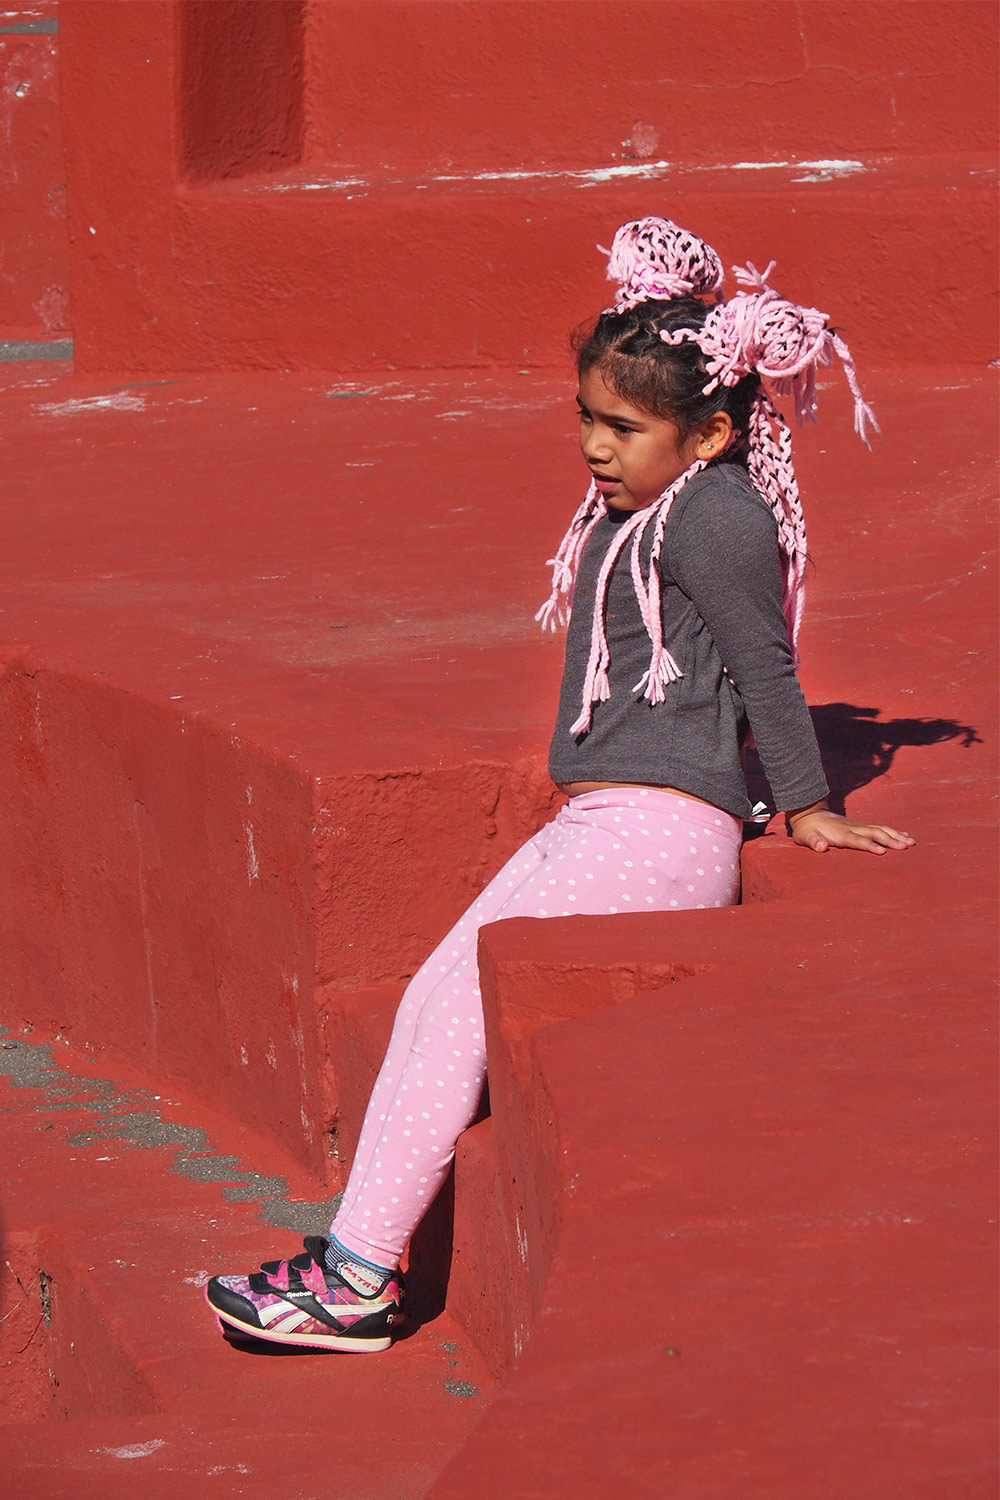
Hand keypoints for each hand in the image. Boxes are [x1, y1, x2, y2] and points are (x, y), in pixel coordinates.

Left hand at [787, 803, 914, 854]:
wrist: (809, 814)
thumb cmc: (807, 829)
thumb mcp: (805, 836)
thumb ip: (814, 841)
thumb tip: (822, 847)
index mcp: (840, 833)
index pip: (857, 840)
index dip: (869, 845)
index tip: (882, 851)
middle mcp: (852, 828)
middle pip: (874, 833)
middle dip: (890, 840)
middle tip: (906, 847)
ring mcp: (857, 826)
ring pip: (880, 829)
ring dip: (896, 835)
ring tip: (911, 842)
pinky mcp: (860, 826)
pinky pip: (879, 828)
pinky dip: (893, 832)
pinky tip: (904, 836)